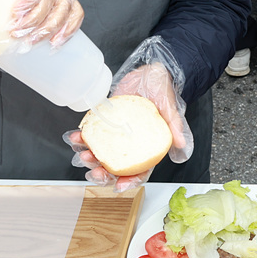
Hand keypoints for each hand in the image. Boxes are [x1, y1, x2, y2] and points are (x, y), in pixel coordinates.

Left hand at [65, 37, 190, 191]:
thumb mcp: (171, 108)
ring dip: (89, 157)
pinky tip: (75, 136)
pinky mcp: (106, 120)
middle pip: (115, 167)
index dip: (129, 181)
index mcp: (147, 147)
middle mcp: (129, 144)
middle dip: (102, 173)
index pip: (139, 171)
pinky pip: (92, 133)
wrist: (151, 71)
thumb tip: (181, 144)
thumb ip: (175, 126)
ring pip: (101, 152)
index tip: (118, 186)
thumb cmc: (163, 90)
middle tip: (94, 171)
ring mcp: (116, 133)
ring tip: (83, 153)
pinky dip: (82, 137)